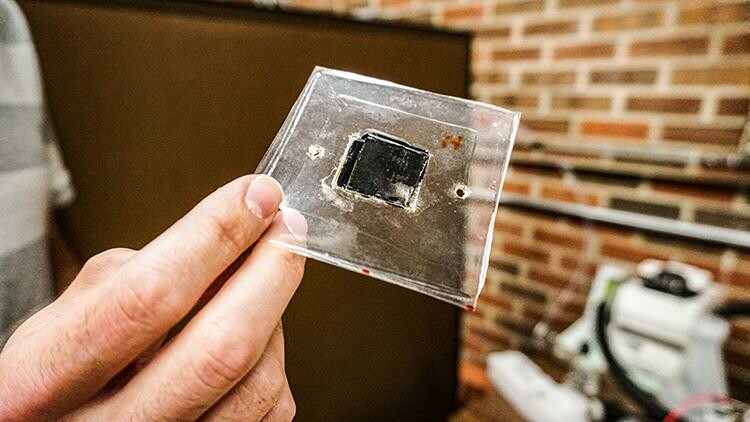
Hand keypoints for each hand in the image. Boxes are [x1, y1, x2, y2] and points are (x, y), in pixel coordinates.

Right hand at [0, 175, 306, 420]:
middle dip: (271, 272)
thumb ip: (132, 276)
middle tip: (286, 229)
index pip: (148, 295)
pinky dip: (274, 361)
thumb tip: (226, 238)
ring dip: (274, 317)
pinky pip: (270, 412)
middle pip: (221, 349)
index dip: (215, 235)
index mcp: (44, 382)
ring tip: (263, 283)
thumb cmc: (58, 380)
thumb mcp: (63, 321)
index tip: (255, 196)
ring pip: (258, 384)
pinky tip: (257, 336)